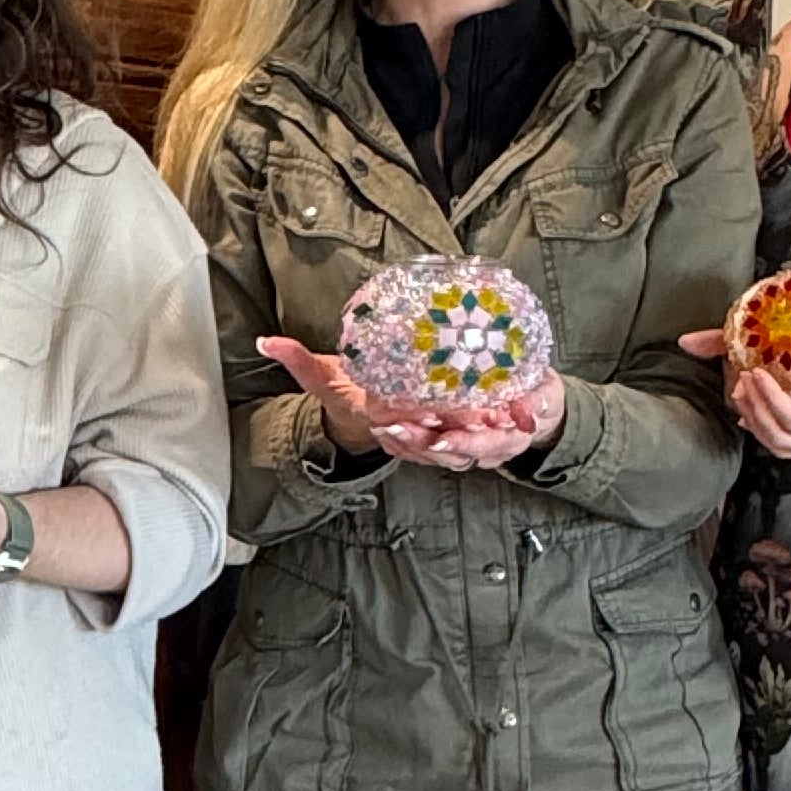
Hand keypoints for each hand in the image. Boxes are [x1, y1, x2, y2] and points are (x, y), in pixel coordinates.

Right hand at [260, 334, 565, 472]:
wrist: (367, 420)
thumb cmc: (351, 397)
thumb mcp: (326, 378)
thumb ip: (298, 360)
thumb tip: (266, 342)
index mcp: (382, 421)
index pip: (398, 425)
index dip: (412, 423)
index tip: (428, 410)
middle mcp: (411, 436)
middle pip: (437, 441)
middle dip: (460, 434)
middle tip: (483, 418)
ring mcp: (435, 440)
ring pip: (464, 448)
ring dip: (488, 438)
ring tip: (509, 421)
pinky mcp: (456, 436)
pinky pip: (482, 442)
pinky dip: (502, 432)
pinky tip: (524, 416)